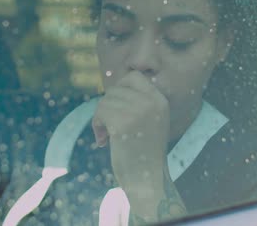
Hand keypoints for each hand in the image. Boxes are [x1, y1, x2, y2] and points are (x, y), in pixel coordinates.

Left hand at [93, 71, 184, 221]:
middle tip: (109, 126)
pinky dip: (97, 126)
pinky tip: (103, 140)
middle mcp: (151, 102)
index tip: (116, 107)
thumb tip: (112, 88)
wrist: (147, 179)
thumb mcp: (150, 120)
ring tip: (107, 135)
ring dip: (100, 118)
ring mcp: (138, 111)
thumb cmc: (144, 152)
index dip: (120, 88)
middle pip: (115, 89)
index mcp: (160, 100)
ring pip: (105, 101)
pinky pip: (100, 113)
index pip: (134, 76)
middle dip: (107, 106)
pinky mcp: (122, 123)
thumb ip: (138, 102)